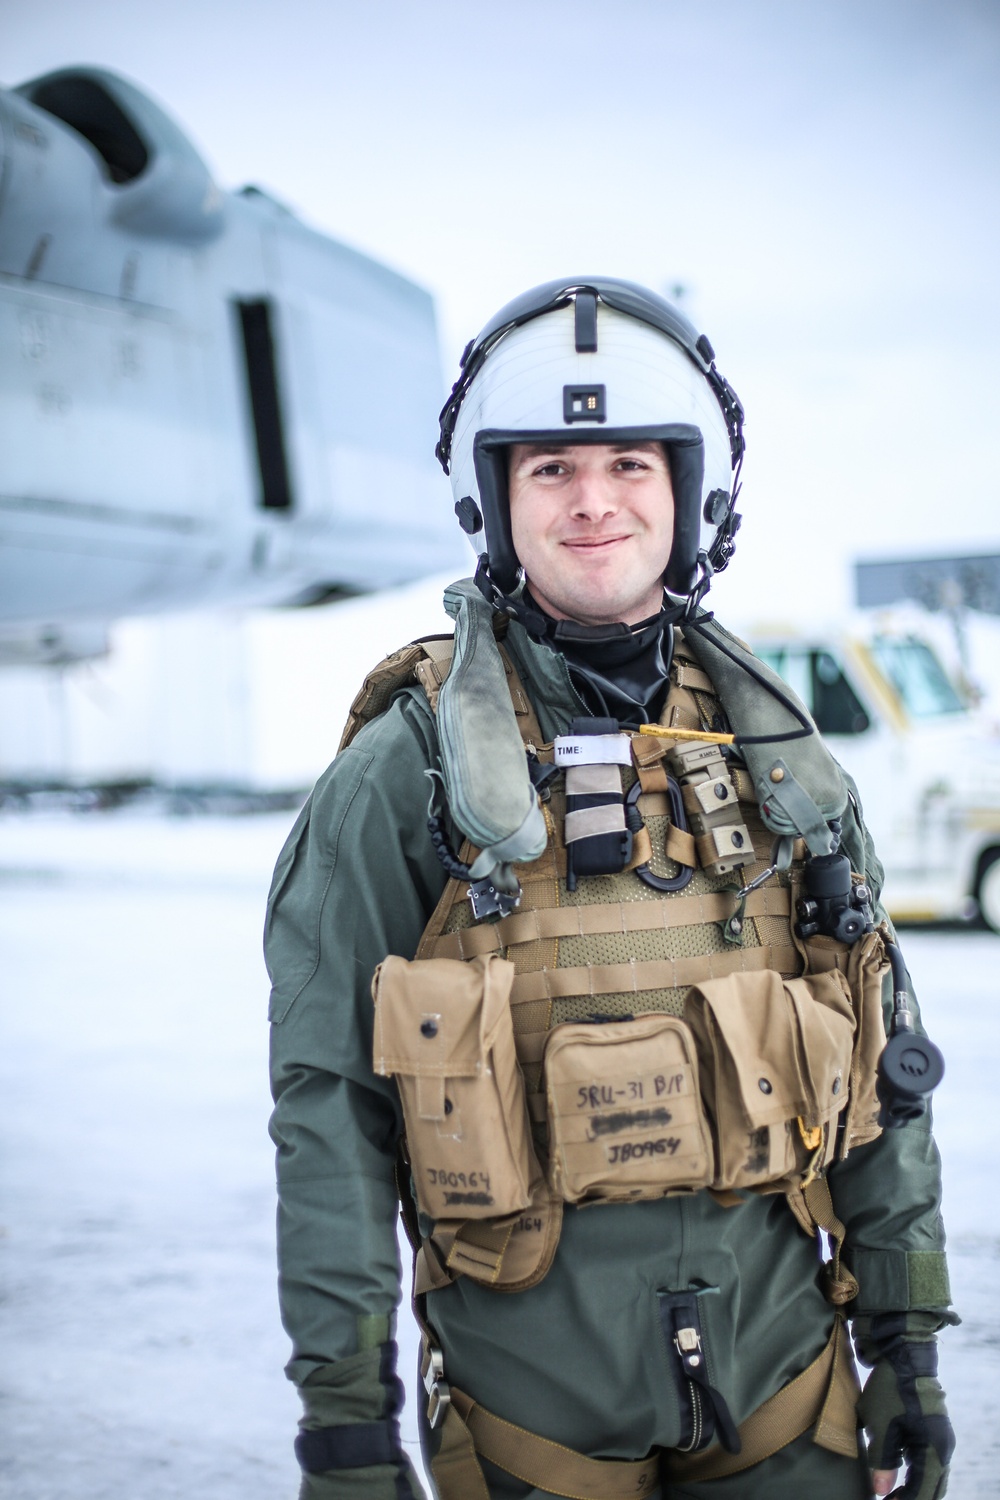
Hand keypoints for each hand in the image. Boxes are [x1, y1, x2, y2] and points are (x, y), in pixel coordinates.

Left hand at [855, 1314, 954, 1499]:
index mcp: (933, 1449)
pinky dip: (914, 1475)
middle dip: (910, 1498)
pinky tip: (894, 1476)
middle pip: (931, 1488)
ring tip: (889, 1494)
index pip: (923, 1492)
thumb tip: (882, 1492)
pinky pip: (927, 1463)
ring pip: (931, 1477)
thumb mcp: (881, 1424)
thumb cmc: (891, 1388)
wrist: (904, 1355)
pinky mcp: (932, 1431)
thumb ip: (882, 1460)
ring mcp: (939, 1439)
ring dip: (913, 1489)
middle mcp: (942, 1448)